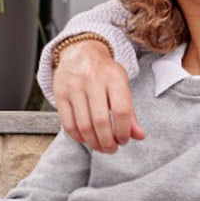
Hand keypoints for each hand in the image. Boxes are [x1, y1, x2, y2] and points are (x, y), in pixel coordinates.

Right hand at [52, 38, 145, 152]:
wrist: (80, 51)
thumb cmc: (105, 72)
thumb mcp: (122, 85)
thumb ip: (130, 112)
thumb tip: (139, 136)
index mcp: (114, 78)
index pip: (121, 111)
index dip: (124, 131)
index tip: (124, 140)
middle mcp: (93, 80)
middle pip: (101, 122)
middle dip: (108, 142)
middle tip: (112, 149)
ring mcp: (74, 87)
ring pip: (83, 126)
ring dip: (94, 143)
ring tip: (101, 147)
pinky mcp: (60, 94)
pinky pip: (68, 124)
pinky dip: (79, 137)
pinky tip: (86, 139)